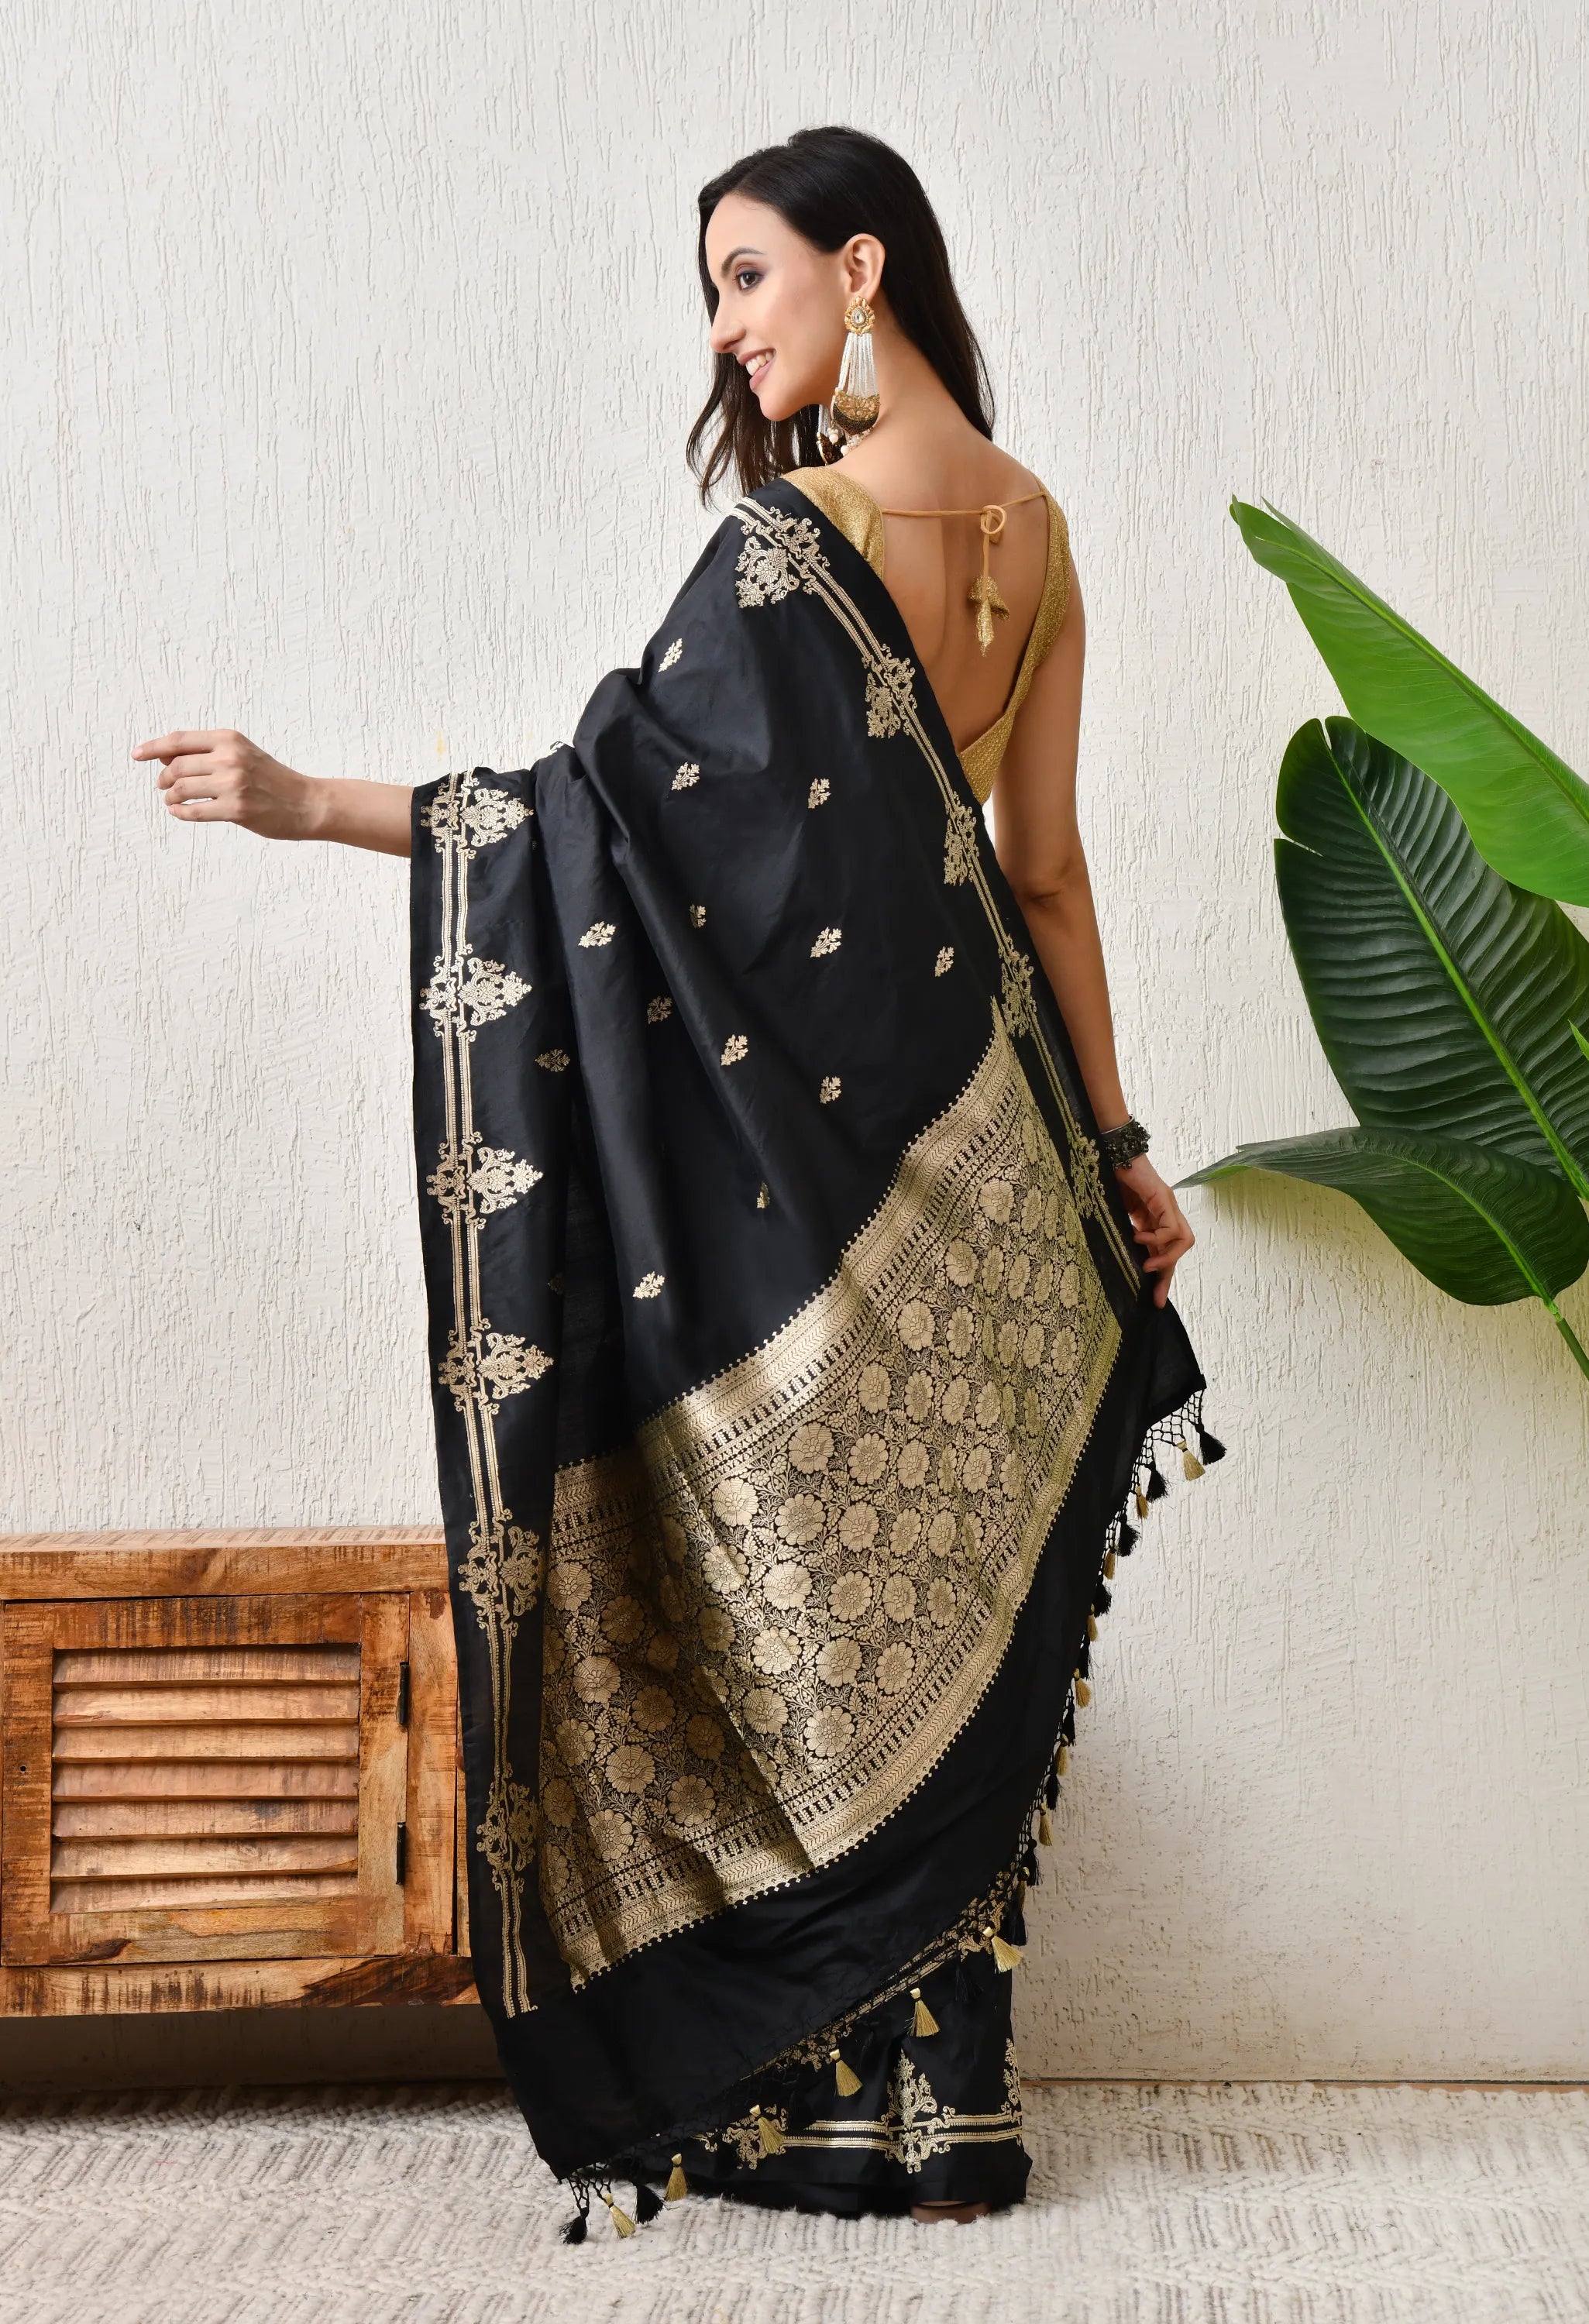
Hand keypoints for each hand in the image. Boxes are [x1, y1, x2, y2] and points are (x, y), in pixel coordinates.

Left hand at [134, 728, 320, 839]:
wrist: (306, 803)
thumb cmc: (272, 779)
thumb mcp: (241, 754)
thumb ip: (206, 753)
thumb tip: (162, 756)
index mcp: (229, 739)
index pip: (180, 740)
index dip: (153, 747)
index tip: (136, 755)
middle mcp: (230, 758)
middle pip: (176, 766)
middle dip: (163, 779)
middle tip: (164, 787)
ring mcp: (233, 784)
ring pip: (181, 789)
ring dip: (170, 797)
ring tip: (172, 801)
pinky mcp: (236, 809)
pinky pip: (193, 811)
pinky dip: (180, 813)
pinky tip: (180, 812)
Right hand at [1113, 1152, 1193, 1307]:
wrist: (1111, 1151)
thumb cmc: (1110, 1179)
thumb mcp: (1117, 1216)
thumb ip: (1124, 1233)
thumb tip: (1122, 1259)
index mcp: (1154, 1218)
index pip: (1166, 1251)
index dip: (1163, 1276)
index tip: (1156, 1299)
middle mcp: (1166, 1212)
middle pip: (1180, 1247)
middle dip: (1168, 1273)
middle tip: (1154, 1293)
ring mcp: (1167, 1205)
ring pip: (1183, 1239)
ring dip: (1166, 1257)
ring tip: (1147, 1265)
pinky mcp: (1163, 1198)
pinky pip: (1170, 1227)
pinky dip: (1157, 1238)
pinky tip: (1138, 1238)